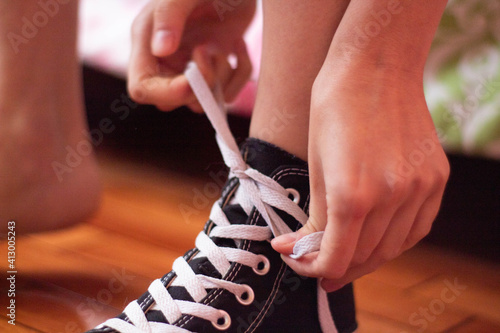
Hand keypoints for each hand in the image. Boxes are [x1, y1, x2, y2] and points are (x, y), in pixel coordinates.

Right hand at [128, 0, 254, 111]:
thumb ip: (169, 16)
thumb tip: (161, 50)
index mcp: (148, 43)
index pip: (142, 88)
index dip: (166, 93)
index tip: (192, 80)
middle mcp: (167, 61)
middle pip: (172, 102)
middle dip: (198, 85)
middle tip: (212, 51)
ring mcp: (192, 68)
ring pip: (202, 100)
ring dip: (222, 78)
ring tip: (225, 45)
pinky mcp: (216, 70)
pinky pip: (228, 93)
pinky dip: (239, 73)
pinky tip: (238, 46)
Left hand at [272, 62, 449, 291]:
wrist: (375, 67)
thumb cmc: (334, 108)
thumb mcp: (315, 165)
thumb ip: (315, 214)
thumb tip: (300, 247)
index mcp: (351, 195)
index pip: (335, 259)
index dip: (311, 268)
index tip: (295, 260)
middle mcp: (391, 198)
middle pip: (364, 258)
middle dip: (335, 267)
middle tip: (316, 266)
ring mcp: (419, 189)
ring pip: (392, 248)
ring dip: (365, 258)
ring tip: (344, 255)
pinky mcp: (435, 179)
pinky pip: (416, 228)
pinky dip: (394, 241)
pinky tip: (376, 239)